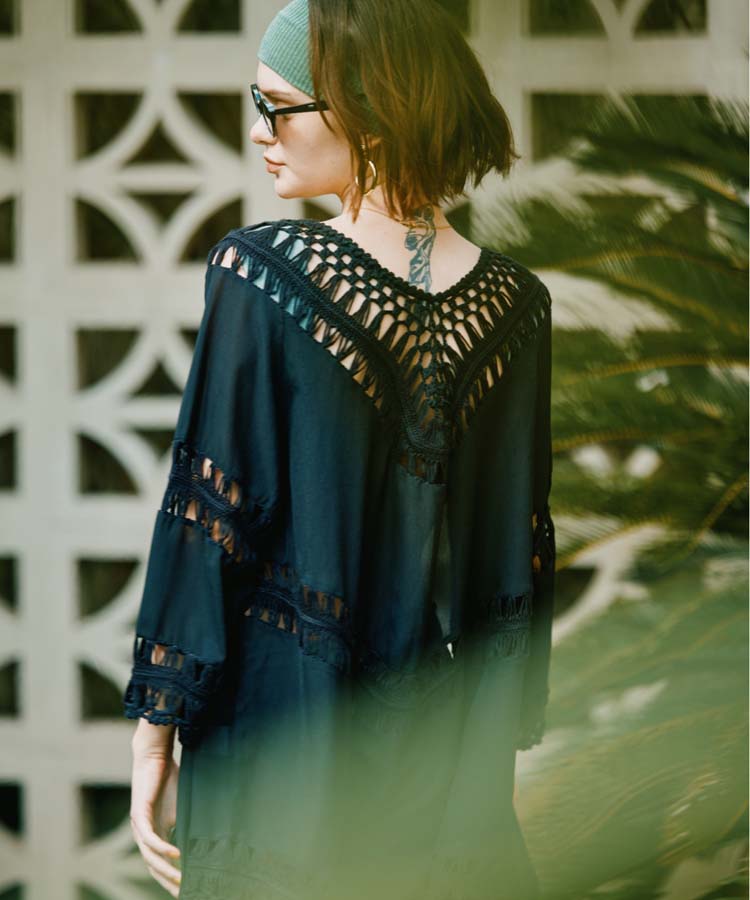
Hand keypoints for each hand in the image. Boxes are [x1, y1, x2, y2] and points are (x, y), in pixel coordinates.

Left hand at [130, 735, 181, 896]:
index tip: (185, 889)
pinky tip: (175, 854)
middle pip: (153, 866)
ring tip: (180, 879)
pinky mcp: (139, 814)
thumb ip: (186, 824)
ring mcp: (140, 825)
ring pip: (150, 856)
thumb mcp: (182, 807)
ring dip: (165, 870)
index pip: (160, 862)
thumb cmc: (169, 779)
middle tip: (183, 892)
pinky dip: (162, 847)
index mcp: (155, 833)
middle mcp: (144, 834)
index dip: (171, 877)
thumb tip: (206, 839)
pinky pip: (150, 837)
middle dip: (168, 881)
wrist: (155, 756)